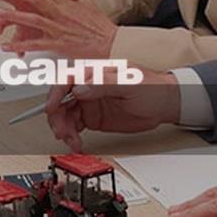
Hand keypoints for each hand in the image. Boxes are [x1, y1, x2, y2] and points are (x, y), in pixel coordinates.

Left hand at [0, 0, 114, 58]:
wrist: (111, 44)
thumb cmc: (100, 25)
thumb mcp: (88, 2)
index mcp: (67, 1)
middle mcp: (61, 13)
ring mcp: (58, 28)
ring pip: (32, 19)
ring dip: (13, 16)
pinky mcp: (58, 44)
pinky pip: (35, 44)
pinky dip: (20, 45)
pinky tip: (6, 45)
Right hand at [45, 67, 179, 152]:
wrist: (165, 104)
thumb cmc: (151, 87)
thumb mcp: (130, 83)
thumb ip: (104, 84)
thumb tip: (81, 89)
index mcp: (94, 73)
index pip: (66, 79)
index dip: (55, 93)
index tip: (51, 108)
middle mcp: (88, 87)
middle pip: (61, 99)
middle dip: (57, 116)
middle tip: (62, 131)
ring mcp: (89, 102)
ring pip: (65, 115)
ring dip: (63, 128)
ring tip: (72, 141)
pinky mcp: (93, 117)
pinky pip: (75, 126)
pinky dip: (71, 135)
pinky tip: (76, 143)